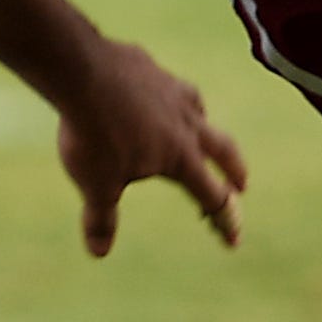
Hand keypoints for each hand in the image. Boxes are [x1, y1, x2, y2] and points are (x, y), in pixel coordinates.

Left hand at [44, 37, 247, 255]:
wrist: (81, 73)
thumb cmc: (93, 134)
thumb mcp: (95, 184)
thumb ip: (102, 218)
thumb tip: (99, 253)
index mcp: (181, 157)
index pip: (212, 195)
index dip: (224, 219)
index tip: (233, 239)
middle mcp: (187, 123)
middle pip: (224, 149)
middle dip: (235, 170)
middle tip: (241, 184)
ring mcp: (171, 91)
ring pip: (199, 111)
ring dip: (205, 127)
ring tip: (201, 133)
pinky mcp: (150, 69)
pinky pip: (168, 86)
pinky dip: (170, 97)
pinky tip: (158, 95)